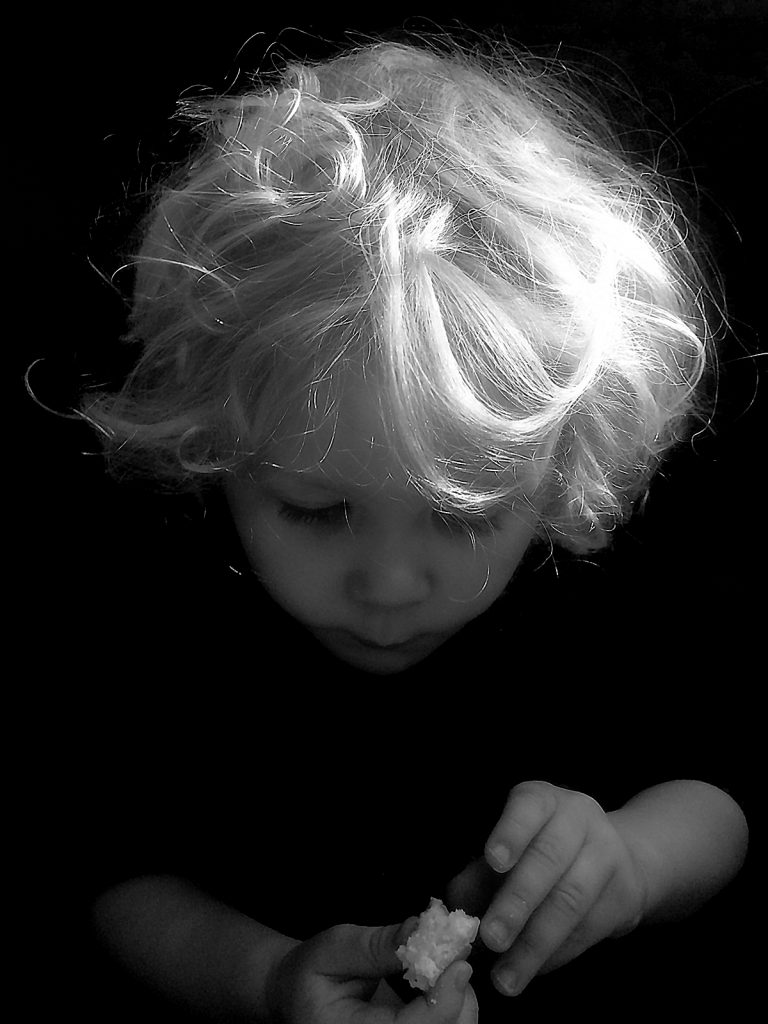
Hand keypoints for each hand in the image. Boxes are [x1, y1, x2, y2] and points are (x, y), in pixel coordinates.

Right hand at [266, 918, 477, 1022]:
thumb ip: (374, 945)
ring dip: (461, 1002)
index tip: (459, 963)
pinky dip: (455, 1006)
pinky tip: (443, 982)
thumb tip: (418, 930)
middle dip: (459, 1000)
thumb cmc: (310, 973)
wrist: (298, 998)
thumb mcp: (332, 949)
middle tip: (456, 958)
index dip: (442, 1002)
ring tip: (448, 965)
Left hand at [446, 781, 647, 996]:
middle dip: (518, 902)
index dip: (511, 833)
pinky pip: (589, 929)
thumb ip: (479, 875)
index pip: (528, 806)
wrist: (618, 858)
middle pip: (549, 858)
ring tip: (506, 978)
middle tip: (491, 939)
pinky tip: (533, 972)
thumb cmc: (543, 851)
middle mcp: (578, 819)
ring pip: (571, 901)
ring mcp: (607, 854)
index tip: (493, 861)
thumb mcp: (510, 849)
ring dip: (535, 944)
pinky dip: (556, 955)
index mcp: (542, 801)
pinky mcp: (625, 893)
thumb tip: (456, 909)